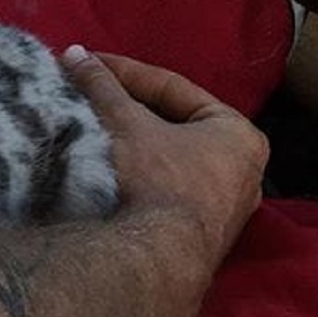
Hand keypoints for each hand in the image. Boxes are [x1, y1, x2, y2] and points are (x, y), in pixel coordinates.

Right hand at [60, 46, 268, 263]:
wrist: (156, 263)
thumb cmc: (156, 180)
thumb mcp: (126, 124)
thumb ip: (103, 87)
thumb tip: (74, 53)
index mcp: (239, 135)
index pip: (174, 89)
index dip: (126, 73)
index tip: (89, 64)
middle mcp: (244, 173)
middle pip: (174, 126)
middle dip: (129, 111)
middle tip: (90, 97)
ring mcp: (223, 213)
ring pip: (169, 163)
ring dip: (131, 146)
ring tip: (93, 132)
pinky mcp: (199, 241)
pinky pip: (165, 194)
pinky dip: (138, 179)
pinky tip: (108, 176)